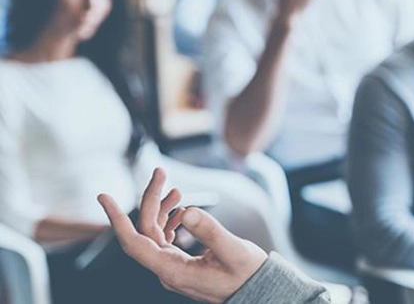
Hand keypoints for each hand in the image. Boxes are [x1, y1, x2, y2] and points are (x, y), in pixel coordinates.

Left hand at [98, 168, 267, 303]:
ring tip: (176, 189)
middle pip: (146, 231)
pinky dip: (170, 220)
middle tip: (160, 172)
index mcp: (173, 271)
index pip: (134, 243)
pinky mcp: (182, 264)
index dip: (117, 219)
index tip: (104, 197)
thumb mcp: (234, 251)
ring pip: (155, 234)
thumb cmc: (248, 275)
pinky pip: (165, 240)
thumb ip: (210, 231)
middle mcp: (167, 270)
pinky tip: (180, 209)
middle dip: (150, 199)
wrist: (259, 291)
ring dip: (161, 209)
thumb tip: (186, 211)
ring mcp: (173, 268)